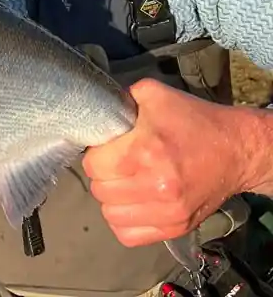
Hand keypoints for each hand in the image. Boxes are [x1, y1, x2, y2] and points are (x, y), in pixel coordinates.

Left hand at [83, 78, 247, 247]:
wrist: (236, 149)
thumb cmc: (192, 120)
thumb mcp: (154, 94)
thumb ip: (119, 100)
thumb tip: (96, 113)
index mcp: (146, 151)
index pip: (93, 165)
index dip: (96, 155)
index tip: (108, 149)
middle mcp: (156, 185)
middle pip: (100, 190)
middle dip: (104, 176)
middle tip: (118, 165)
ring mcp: (168, 212)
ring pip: (110, 215)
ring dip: (112, 199)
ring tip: (126, 183)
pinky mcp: (176, 228)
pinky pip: (128, 235)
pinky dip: (124, 222)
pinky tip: (133, 204)